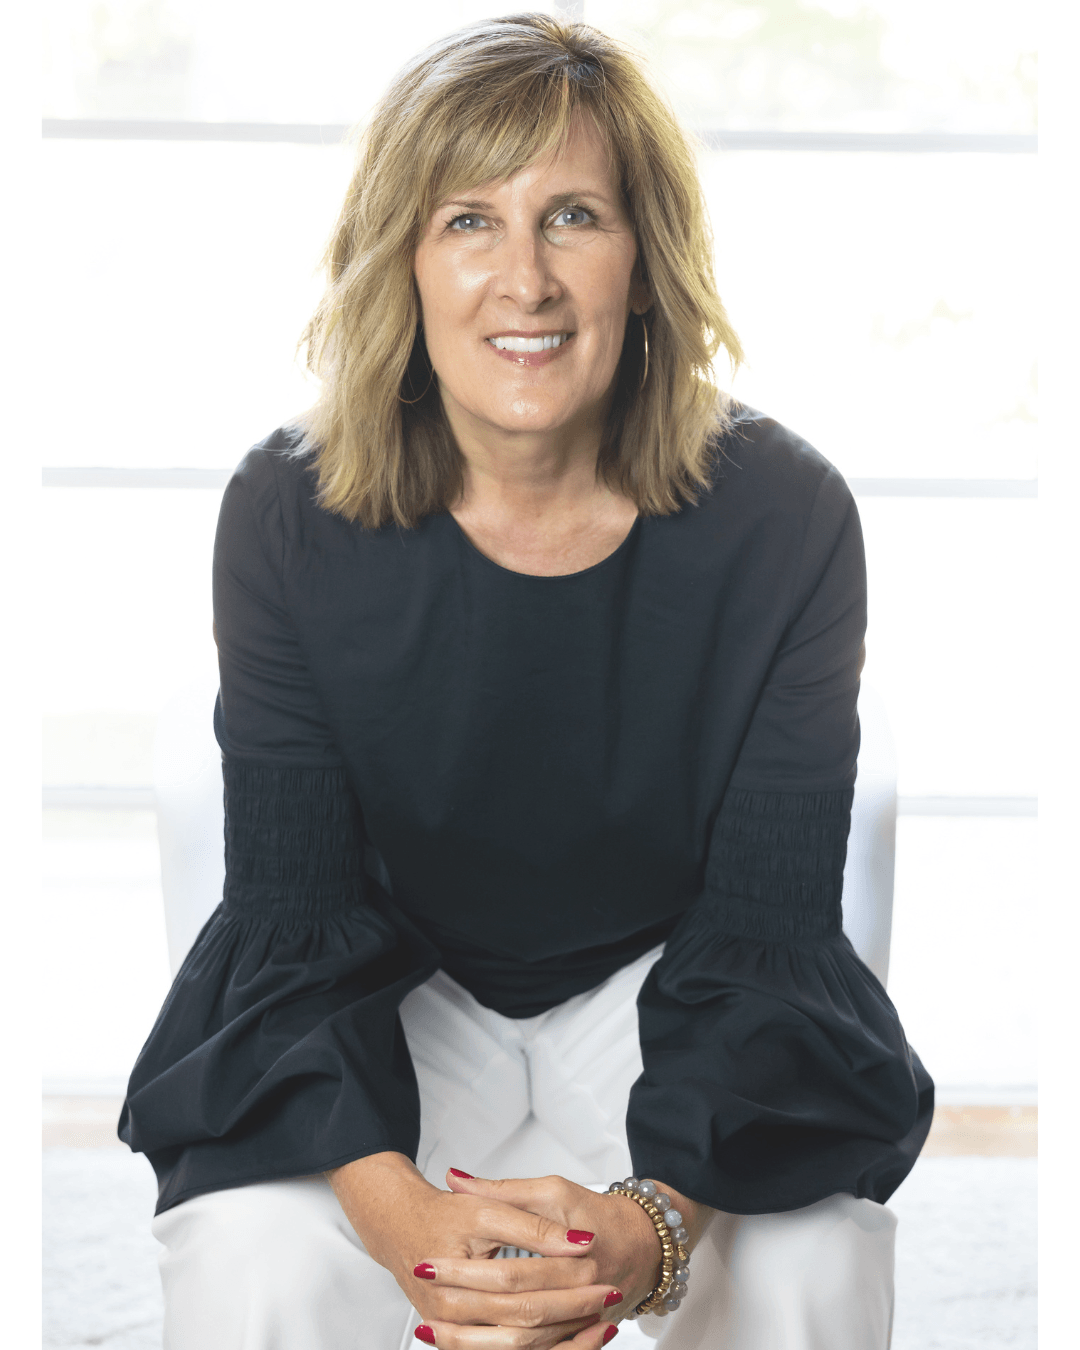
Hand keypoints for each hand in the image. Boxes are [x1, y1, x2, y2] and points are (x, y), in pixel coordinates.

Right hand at [327, 1153, 620, 1347]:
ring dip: (566, 1337)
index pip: (519, 1281)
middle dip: (571, 1310)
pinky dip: (550, 1349)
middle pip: (523, 1320)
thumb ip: (529, 1223)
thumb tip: (579, 1238)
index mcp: (453, 1271)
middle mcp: (452, 1309)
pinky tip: (581, 1339)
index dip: (561, 1274)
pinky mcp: (466, 1339)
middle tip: (610, 1292)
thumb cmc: (443, 1215)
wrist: (401, 1227)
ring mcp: (458, 1330)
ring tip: (605, 1320)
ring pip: (520, 1345)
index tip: (599, 1263)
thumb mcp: (486, 1209)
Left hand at [413, 1170, 709, 1344]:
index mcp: (574, 1261)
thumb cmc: (597, 1211)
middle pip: (513, 1315)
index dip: (466, 1270)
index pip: (510, 1273)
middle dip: (463, 1309)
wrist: (644, 1243)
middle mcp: (579, 1300)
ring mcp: (579, 1324)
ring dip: (475, 1339)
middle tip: (421, 1299)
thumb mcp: (553, 1190)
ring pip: (522, 1344)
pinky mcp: (574, 1336)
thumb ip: (503, 1190)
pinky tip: (467, 1342)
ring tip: (431, 1328)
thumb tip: (454, 1178)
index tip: (427, 1263)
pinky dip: (500, 1349)